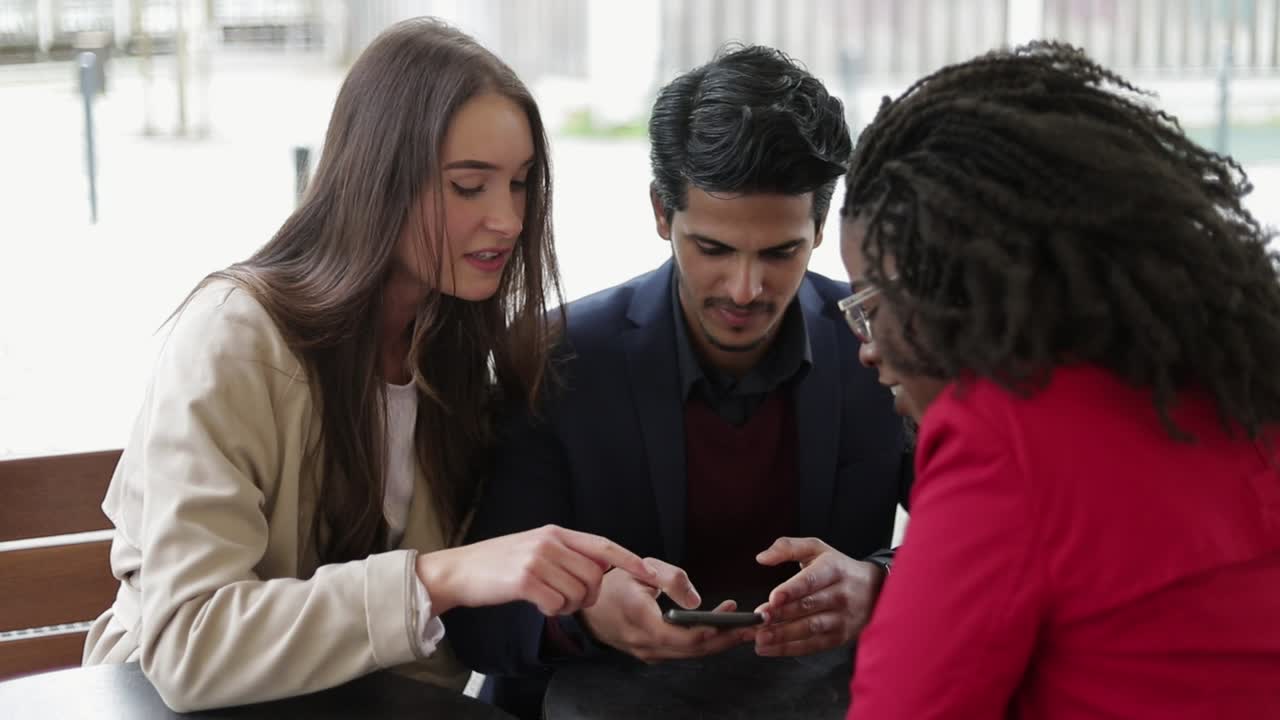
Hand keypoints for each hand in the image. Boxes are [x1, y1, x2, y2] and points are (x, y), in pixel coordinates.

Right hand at [416, 524, 654, 615]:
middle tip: (567, 598)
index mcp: (556, 532)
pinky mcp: (525, 581)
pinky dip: (552, 611)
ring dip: (568, 605)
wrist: (460, 571)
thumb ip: (566, 553)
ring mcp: (537, 560)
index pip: (602, 545)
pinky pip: (557, 604)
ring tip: (547, 599)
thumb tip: (601, 565)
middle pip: (594, 576)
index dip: (629, 559)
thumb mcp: (535, 546)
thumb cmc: (499, 564)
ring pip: (578, 593)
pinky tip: (536, 605)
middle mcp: (549, 542)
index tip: (649, 573)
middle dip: (589, 595)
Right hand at [580, 557, 752, 662]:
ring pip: (690, 654)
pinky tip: (720, 632)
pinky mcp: (650, 653)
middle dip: (726, 638)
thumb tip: (698, 602)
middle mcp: (644, 642)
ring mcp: (646, 652)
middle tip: (753, 627)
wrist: (588, 604)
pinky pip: (681, 652)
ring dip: (718, 642)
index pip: (684, 635)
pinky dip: (703, 643)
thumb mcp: (642, 567)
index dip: (714, 630)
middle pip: (694, 649)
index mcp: (641, 619)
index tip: (736, 619)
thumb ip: (673, 580)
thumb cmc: (615, 582)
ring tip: (744, 628)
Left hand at [752, 537, 885, 656]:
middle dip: (781, 615)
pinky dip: (790, 649)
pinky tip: (770, 648)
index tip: (773, 598)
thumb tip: (761, 558)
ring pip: (810, 628)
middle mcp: (840, 594)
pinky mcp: (840, 637)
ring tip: (761, 638)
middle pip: (808, 606)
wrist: (876, 590)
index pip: (811, 580)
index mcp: (833, 569)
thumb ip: (787, 547)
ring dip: (783, 635)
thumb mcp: (816, 549)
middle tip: (758, 620)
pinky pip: (813, 645)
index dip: (792, 590)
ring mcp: (842, 618)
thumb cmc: (838, 568)